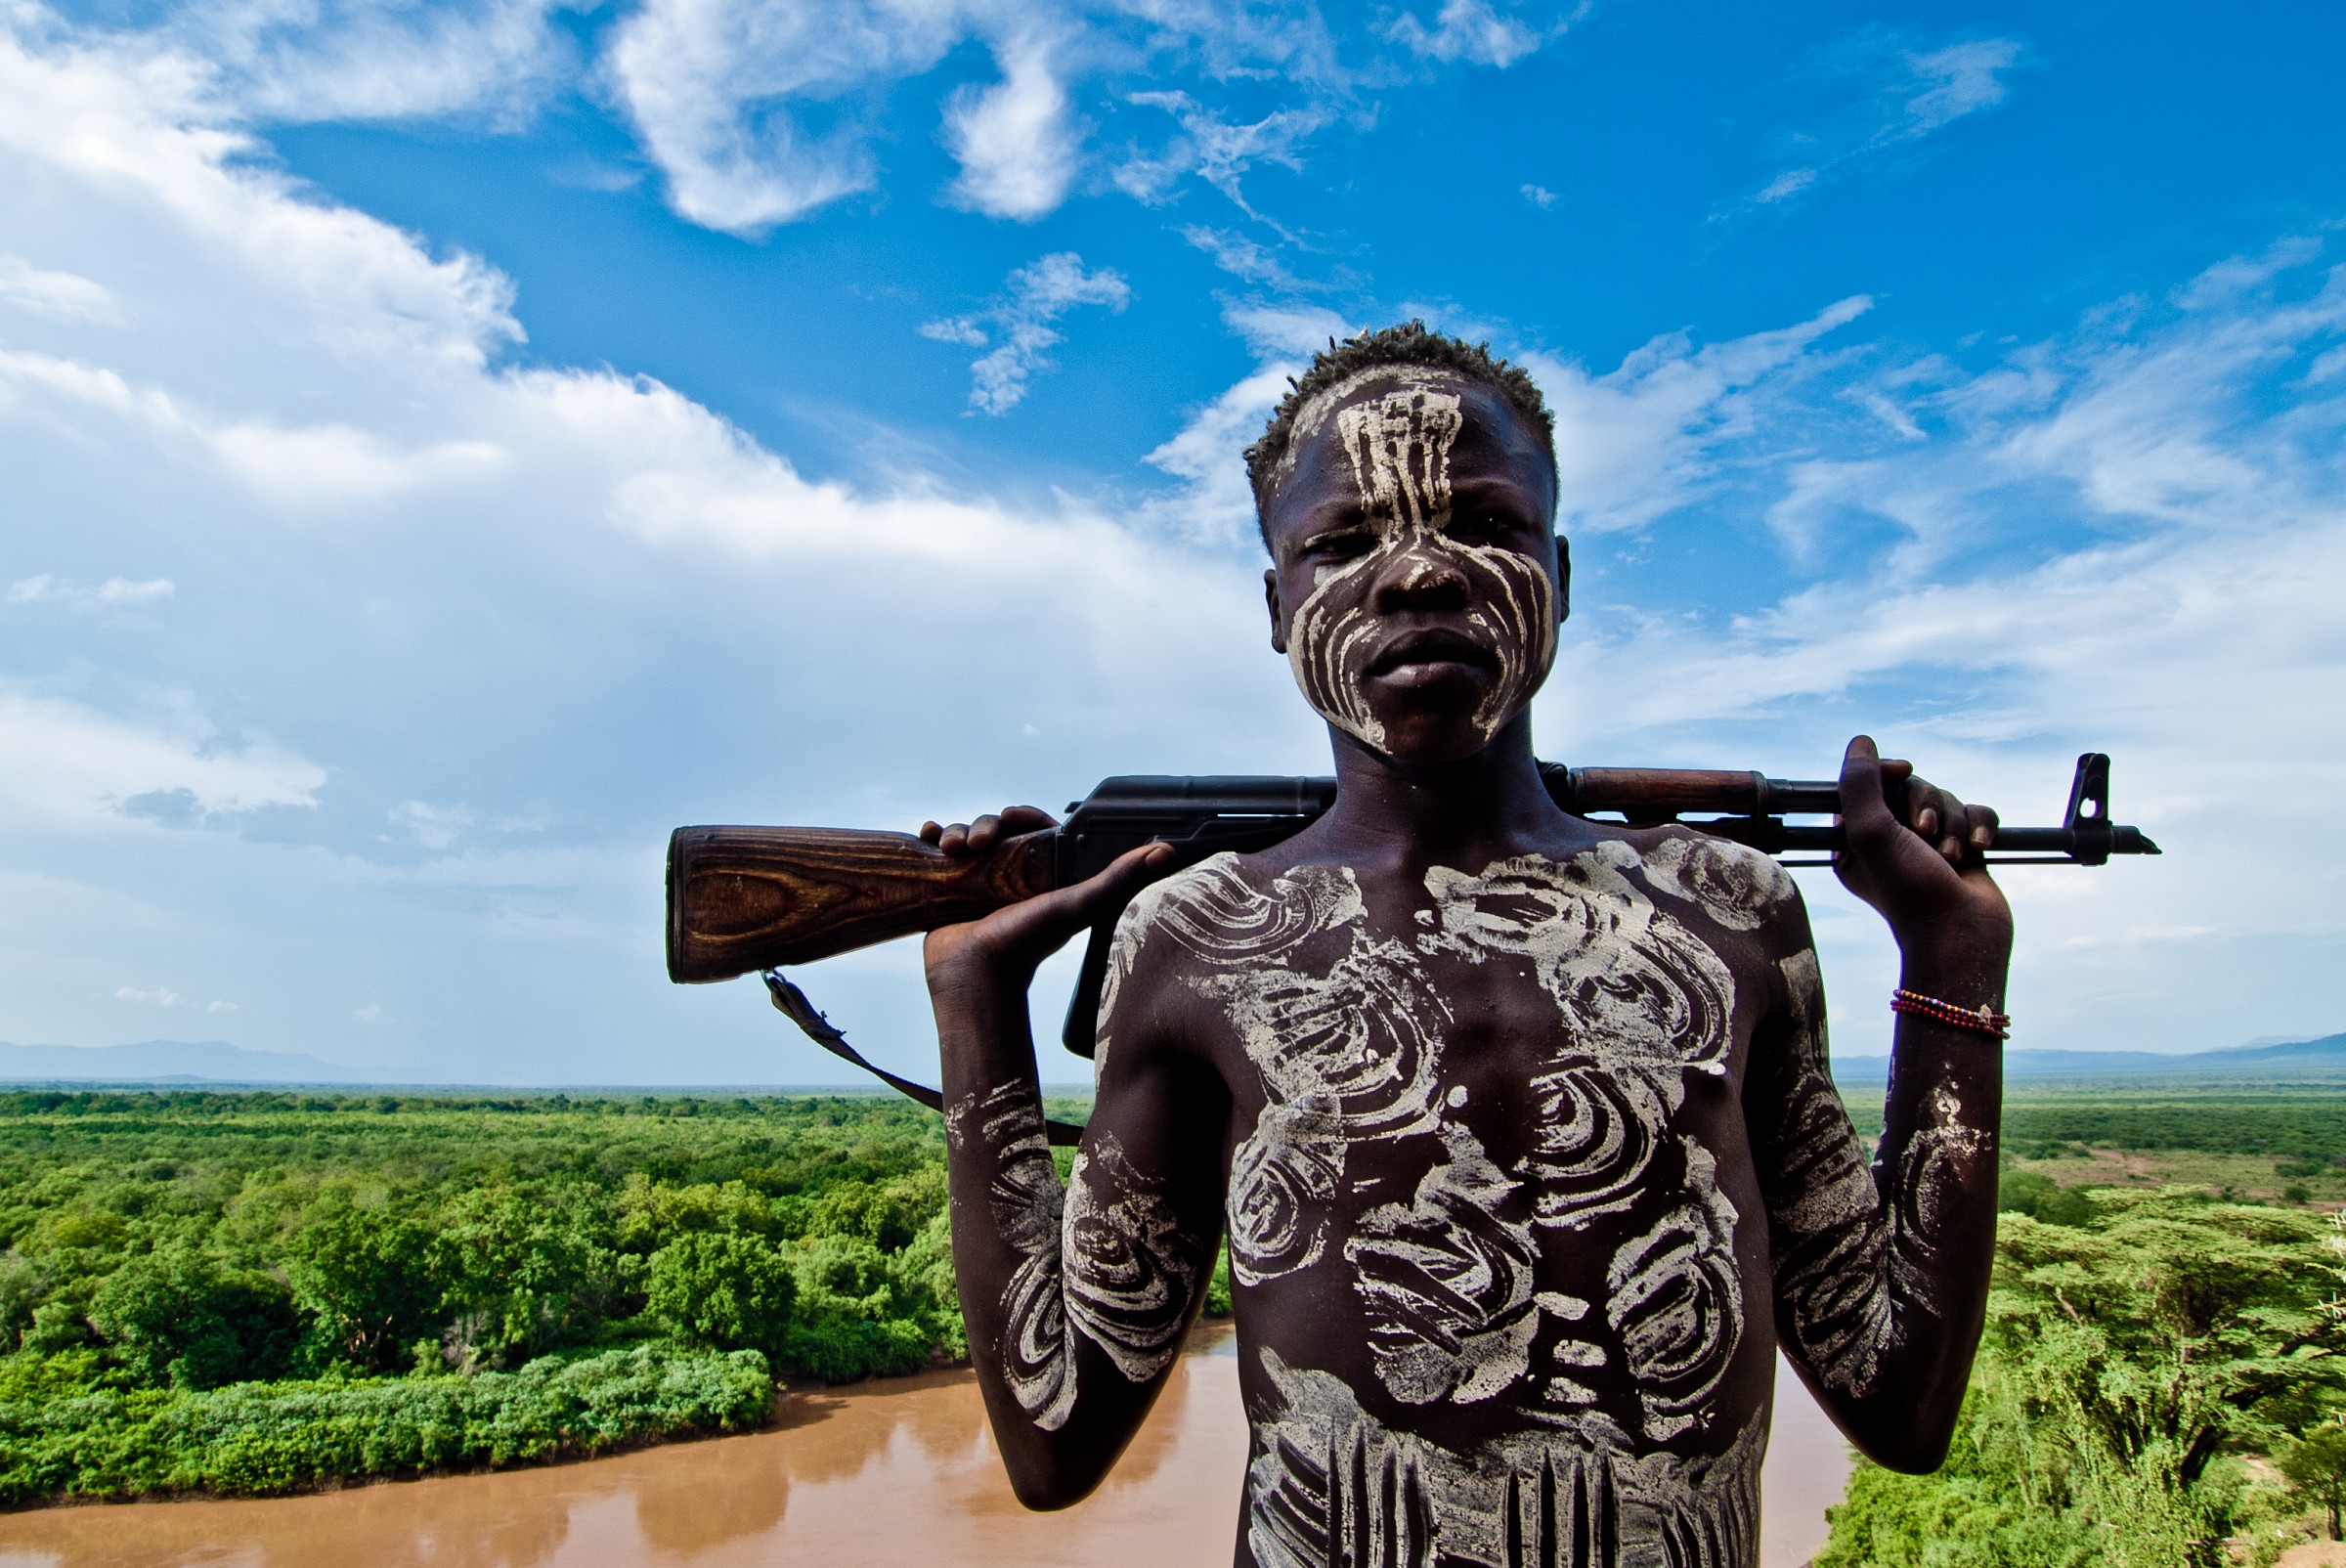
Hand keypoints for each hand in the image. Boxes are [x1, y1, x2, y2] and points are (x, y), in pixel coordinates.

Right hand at [919, 806, 1172, 985]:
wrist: (976, 974)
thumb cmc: (1028, 944)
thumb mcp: (1077, 904)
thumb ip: (1118, 878)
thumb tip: (1165, 851)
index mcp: (1038, 872)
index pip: (1031, 827)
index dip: (1021, 815)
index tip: (1012, 818)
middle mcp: (1007, 874)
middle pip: (995, 827)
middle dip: (985, 824)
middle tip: (979, 843)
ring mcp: (975, 881)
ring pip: (965, 834)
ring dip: (956, 830)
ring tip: (953, 849)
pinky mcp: (947, 888)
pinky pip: (938, 850)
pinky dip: (932, 835)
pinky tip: (929, 835)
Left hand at [1833, 737, 2012, 966]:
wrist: (1962, 934)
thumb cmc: (1910, 890)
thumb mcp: (1871, 833)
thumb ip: (1861, 784)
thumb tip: (1861, 742)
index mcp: (1856, 837)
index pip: (1870, 783)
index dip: (1888, 772)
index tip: (1902, 771)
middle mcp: (1891, 838)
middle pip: (1912, 786)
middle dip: (1926, 806)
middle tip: (1924, 835)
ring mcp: (1929, 843)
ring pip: (1947, 799)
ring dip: (1952, 823)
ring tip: (1949, 856)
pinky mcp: (1964, 846)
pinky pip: (1977, 812)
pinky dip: (1980, 827)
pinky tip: (1977, 850)